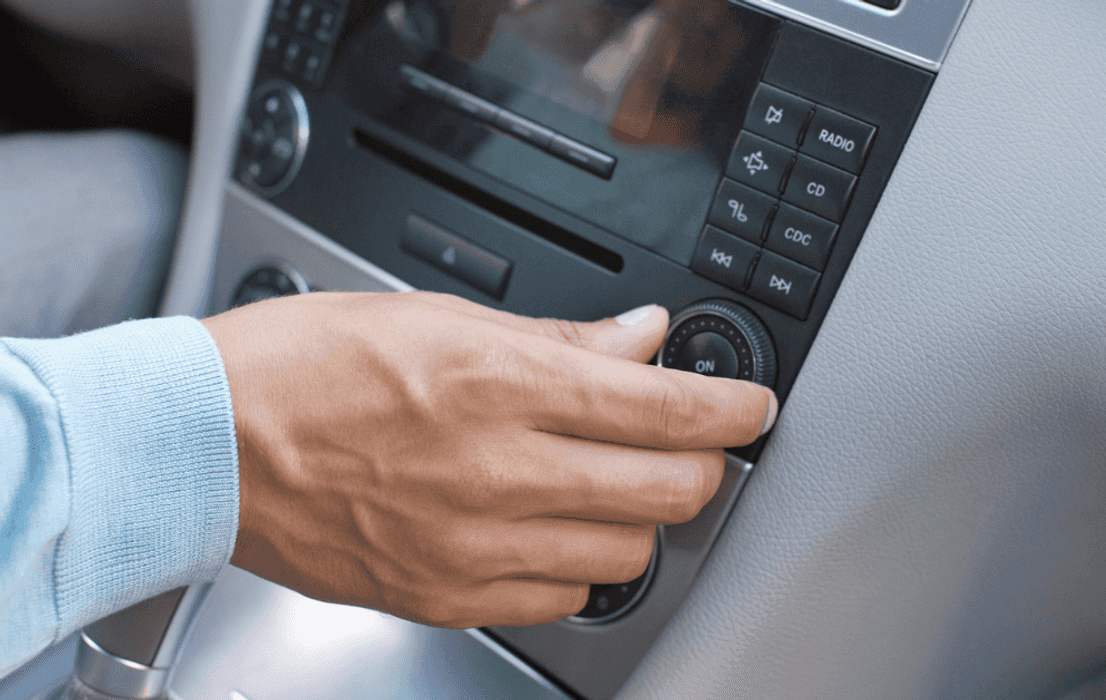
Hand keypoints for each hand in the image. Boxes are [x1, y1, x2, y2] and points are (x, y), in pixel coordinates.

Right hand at [202, 291, 775, 627]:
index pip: (663, 407)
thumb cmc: (306, 365)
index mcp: (499, 382)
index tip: (751, 407)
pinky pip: (560, 601)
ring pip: (626, 554)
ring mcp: (471, 545)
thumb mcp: (440, 316)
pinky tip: (553, 534)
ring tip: (608, 486)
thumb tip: (639, 337)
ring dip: (639, 518)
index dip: (730, 407)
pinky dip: (579, 569)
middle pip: (667, 490)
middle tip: (690, 445)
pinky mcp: (444, 596)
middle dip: (702, 465)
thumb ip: (558, 338)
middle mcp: (495, 470)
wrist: (209, 443)